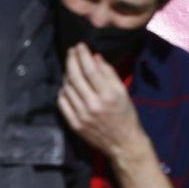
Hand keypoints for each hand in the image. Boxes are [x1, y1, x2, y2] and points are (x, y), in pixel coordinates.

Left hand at [58, 44, 147, 162]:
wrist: (123, 142)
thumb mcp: (123, 91)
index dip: (83, 55)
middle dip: (72, 60)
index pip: (90, 70)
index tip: (80, 45)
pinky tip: (67, 84)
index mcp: (107, 95)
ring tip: (71, 66)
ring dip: (67, 74)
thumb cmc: (126, 114)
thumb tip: (95, 57)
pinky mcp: (74, 124)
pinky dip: (62, 91)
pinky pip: (62, 103)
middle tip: (71, 50)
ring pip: (67, 89)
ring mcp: (81, 115)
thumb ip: (109, 73)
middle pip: (76, 77)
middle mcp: (92, 105)